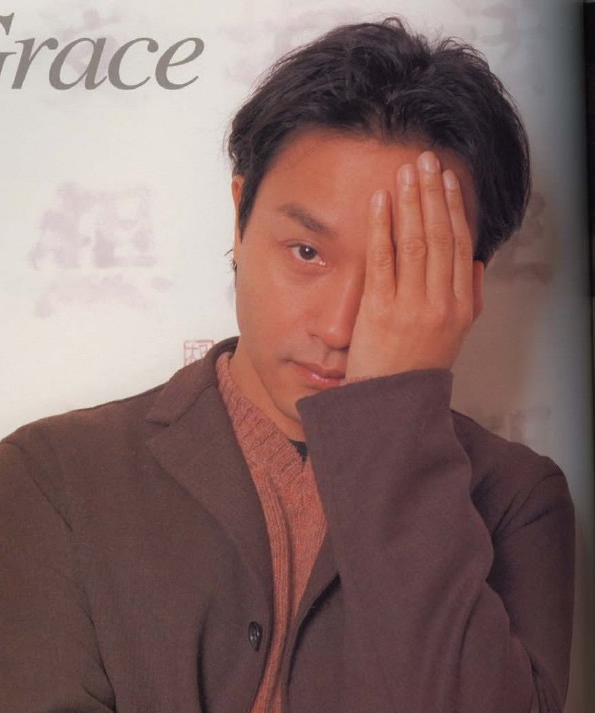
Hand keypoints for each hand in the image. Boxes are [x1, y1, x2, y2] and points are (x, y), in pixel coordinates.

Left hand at [345, 150, 483, 380]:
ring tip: (406, 171)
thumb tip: (479, 264)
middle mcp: (440, 303)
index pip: (461, 246)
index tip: (448, 180)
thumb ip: (470, 299)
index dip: (455, 208)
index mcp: (460, 307)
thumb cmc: (417, 370)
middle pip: (441, 236)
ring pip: (416, 242)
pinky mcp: (379, 310)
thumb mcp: (454, 337)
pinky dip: (382, 227)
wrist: (391, 405)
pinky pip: (382, 259)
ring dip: (411, 201)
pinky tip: (380, 201)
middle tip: (426, 160)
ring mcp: (410, 306)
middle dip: (433, 193)